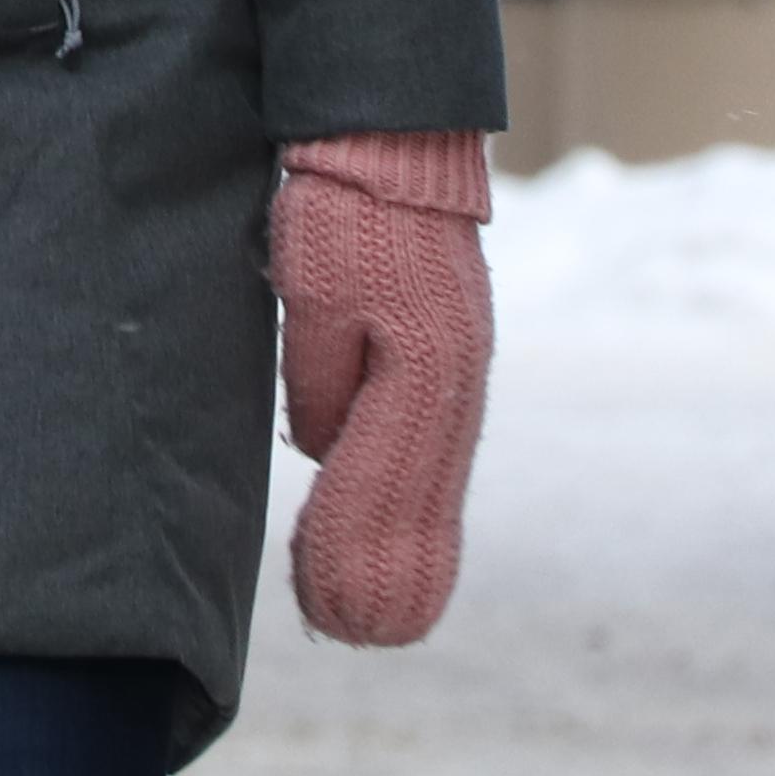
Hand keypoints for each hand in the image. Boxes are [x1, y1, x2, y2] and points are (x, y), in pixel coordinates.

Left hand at [273, 128, 493, 644]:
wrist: (393, 146)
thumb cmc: (345, 213)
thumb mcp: (316, 296)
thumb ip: (320, 379)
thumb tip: (321, 450)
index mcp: (427, 372)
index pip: (393, 489)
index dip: (357, 549)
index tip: (330, 608)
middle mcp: (456, 383)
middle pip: (421, 500)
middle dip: (382, 566)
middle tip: (344, 629)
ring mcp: (458, 371)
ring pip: (428, 480)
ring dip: (397, 540)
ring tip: (355, 603)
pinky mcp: (448, 356)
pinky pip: (429, 448)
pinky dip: (410, 497)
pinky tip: (389, 530)